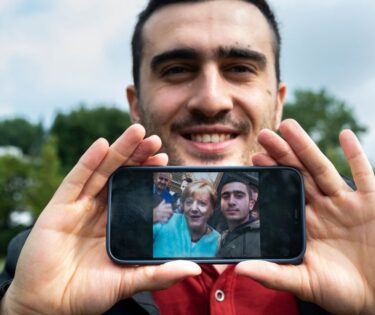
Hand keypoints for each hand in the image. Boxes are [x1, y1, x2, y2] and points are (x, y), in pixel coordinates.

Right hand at [1, 124, 200, 314]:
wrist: (49, 306)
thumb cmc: (88, 294)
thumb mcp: (129, 282)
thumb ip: (159, 274)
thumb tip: (194, 269)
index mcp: (117, 223)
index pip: (136, 191)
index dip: (149, 175)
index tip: (166, 161)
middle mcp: (99, 210)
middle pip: (121, 175)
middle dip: (138, 156)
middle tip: (156, 140)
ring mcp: (80, 206)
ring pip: (102, 171)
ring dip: (119, 150)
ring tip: (138, 132)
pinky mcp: (60, 207)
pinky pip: (76, 180)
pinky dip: (89, 161)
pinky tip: (103, 145)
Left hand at [237, 119, 374, 314]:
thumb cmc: (341, 293)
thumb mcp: (304, 283)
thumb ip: (273, 275)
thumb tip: (238, 269)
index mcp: (305, 224)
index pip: (284, 193)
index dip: (271, 175)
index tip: (253, 158)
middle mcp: (323, 208)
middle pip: (300, 175)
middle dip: (282, 154)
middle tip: (264, 134)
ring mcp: (347, 203)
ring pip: (323, 169)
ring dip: (307, 147)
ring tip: (289, 126)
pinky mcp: (372, 203)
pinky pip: (364, 174)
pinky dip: (356, 155)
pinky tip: (344, 135)